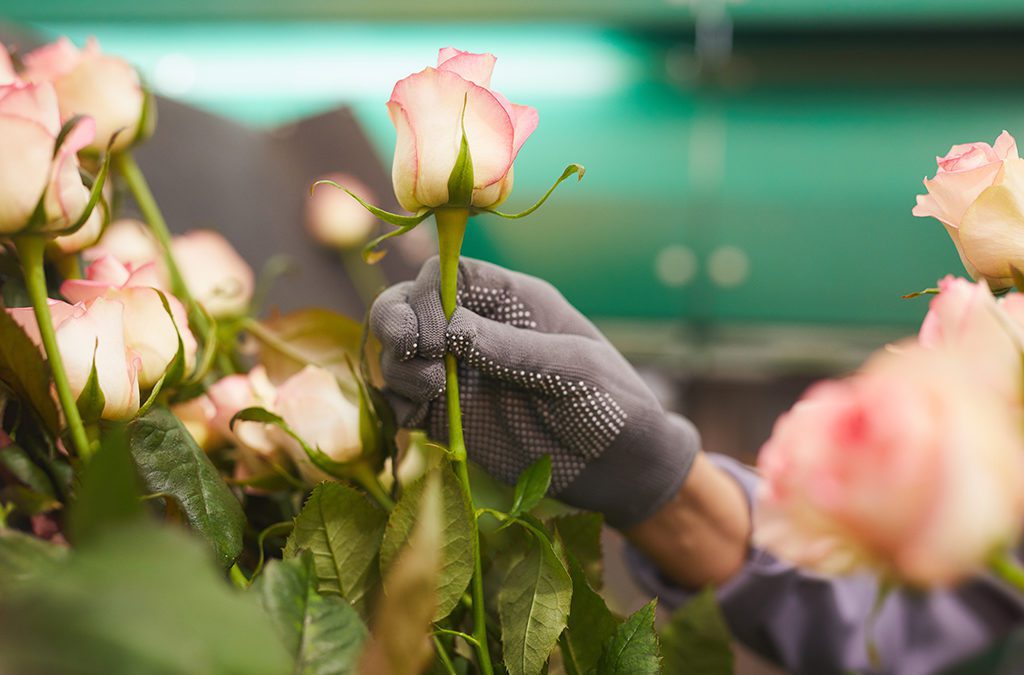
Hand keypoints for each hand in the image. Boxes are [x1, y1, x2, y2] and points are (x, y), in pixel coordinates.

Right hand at [369, 257, 699, 527]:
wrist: (620, 468)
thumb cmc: (613, 405)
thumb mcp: (577, 370)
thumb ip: (516, 350)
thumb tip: (453, 328)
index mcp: (512, 301)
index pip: (448, 274)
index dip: (428, 296)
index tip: (436, 335)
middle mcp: (477, 329)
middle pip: (409, 304)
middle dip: (397, 322)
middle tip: (412, 353)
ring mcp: (459, 372)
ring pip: (399, 352)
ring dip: (399, 367)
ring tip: (433, 391)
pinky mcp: (447, 414)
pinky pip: (402, 400)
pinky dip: (396, 405)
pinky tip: (416, 420)